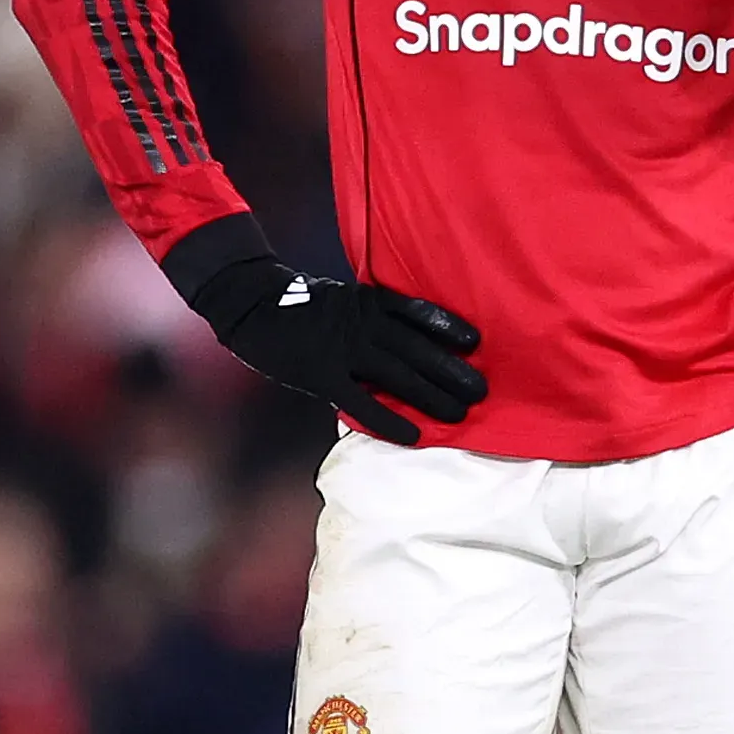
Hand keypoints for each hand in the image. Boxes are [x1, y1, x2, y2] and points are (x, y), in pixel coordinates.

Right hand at [195, 257, 485, 445]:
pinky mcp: (321, 373)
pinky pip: (361, 401)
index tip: (476, 343)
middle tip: (482, 391)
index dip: (448, 328)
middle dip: (452, 371)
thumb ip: (371, 316)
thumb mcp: (342, 298)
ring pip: (398, 374)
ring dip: (432, 395)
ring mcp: (344, 348)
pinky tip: (413, 435)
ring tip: (459, 414)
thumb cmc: (298, 303)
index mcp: (370, 301)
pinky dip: (389, 419)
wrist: (250, 301)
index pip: (419, 313)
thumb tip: (403, 340)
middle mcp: (365, 323)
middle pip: (417, 348)